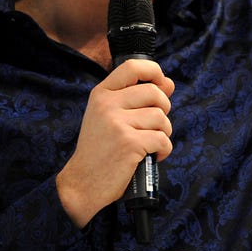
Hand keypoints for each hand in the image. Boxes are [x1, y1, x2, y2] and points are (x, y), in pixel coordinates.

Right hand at [57, 59, 174, 227]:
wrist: (82, 183)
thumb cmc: (99, 149)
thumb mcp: (109, 117)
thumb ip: (136, 98)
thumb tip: (169, 83)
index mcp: (102, 94)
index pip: (132, 66)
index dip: (154, 72)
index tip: (161, 84)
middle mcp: (108, 104)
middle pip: (154, 93)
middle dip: (164, 110)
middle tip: (154, 126)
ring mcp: (118, 123)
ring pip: (161, 117)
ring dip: (164, 133)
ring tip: (150, 144)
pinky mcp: (130, 143)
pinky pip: (162, 140)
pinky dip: (163, 151)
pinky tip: (152, 156)